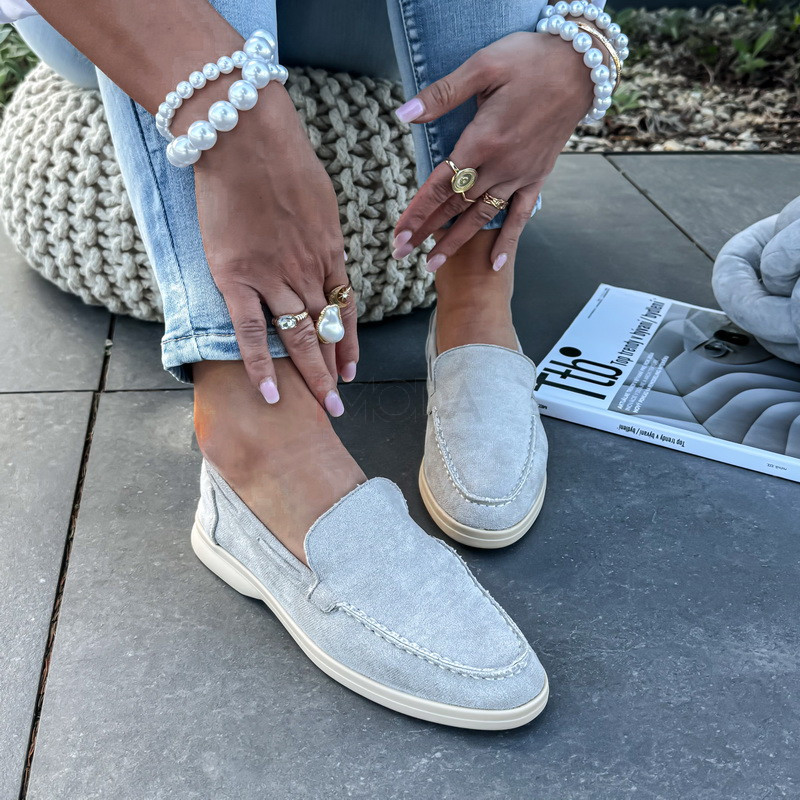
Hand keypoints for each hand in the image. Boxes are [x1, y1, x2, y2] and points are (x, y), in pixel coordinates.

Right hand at [191, 81, 357, 413]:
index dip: (348, 342)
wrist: (245, 137)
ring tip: (322, 406)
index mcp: (329, 251)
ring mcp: (273, 277)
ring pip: (299, 337)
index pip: (344, 308)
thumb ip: (322, 230)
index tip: (353, 368)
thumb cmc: (282, 158)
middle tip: (339, 404)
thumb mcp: (319, 196)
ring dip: (312, 375)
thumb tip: (323, 245)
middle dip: (335, 369)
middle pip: (325, 329)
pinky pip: (251, 332)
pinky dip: (261, 366)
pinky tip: (272, 394)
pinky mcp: (237, 278)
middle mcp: (307, 271)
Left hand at [392, 31, 595, 271]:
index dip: (417, 211)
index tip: (398, 234)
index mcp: (483, 140)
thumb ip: (442, 94)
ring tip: (432, 265)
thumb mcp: (483, 66)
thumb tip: (404, 114)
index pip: (440, 184)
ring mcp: (520, 174)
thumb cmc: (530, 59)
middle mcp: (501, 165)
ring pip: (481, 216)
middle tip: (401, 254)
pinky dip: (508, 240)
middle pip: (455, 206)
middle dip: (426, 231)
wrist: (583, 66)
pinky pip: (521, 214)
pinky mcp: (538, 176)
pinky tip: (495, 264)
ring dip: (455, 242)